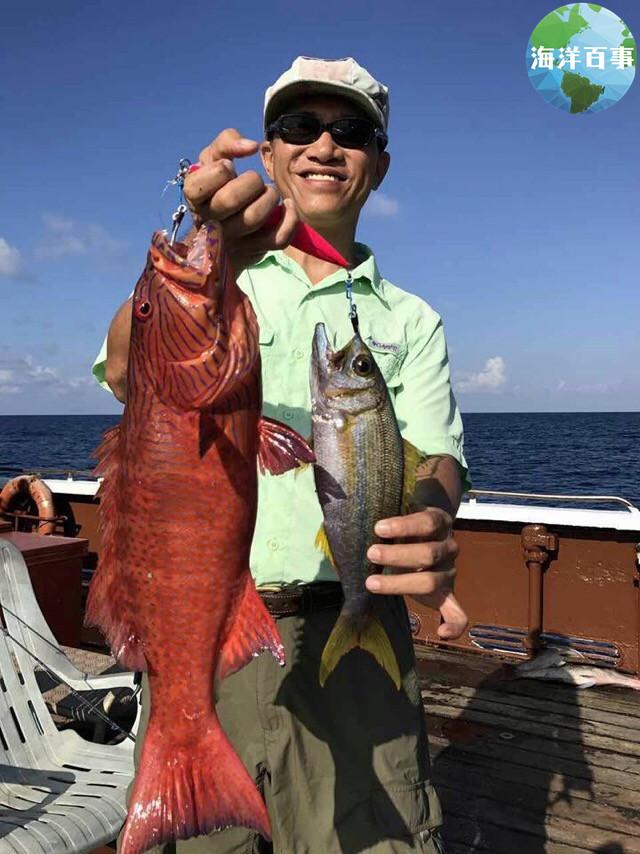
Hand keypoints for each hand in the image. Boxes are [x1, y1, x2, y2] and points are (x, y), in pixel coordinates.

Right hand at [183, 128, 298, 273]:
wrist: (216, 237)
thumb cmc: (217, 188)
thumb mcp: (212, 161)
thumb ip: (226, 142)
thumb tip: (251, 146)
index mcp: (195, 198)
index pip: (204, 181)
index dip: (221, 170)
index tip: (229, 168)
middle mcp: (210, 221)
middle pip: (230, 200)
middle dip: (251, 182)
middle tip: (255, 181)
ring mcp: (232, 240)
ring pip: (253, 218)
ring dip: (269, 197)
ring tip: (269, 193)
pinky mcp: (254, 251)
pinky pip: (277, 239)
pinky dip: (289, 220)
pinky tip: (288, 206)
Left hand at [364, 507, 467, 639]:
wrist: (429, 536)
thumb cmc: (407, 526)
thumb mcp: (403, 515)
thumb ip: (391, 518)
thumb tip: (363, 520)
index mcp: (440, 523)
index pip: (428, 522)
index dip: (404, 525)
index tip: (378, 528)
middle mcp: (449, 548)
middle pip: (428, 554)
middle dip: (397, 555)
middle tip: (371, 554)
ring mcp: (449, 573)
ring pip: (431, 581)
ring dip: (399, 583)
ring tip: (370, 582)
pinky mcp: (447, 595)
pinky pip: (458, 614)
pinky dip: (454, 626)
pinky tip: (441, 634)